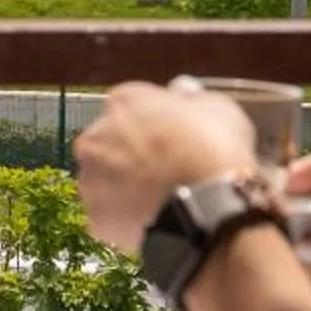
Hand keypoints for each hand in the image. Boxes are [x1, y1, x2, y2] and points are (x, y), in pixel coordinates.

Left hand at [73, 81, 258, 250]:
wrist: (208, 211)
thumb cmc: (214, 153)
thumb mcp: (218, 109)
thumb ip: (192, 99)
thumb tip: (184, 94)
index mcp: (125, 100)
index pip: (133, 102)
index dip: (155, 118)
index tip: (172, 131)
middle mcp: (97, 134)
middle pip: (112, 137)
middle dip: (133, 148)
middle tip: (166, 165)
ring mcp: (92, 176)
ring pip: (106, 175)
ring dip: (125, 181)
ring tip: (160, 195)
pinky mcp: (96, 215)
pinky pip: (109, 211)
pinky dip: (125, 213)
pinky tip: (152, 216)